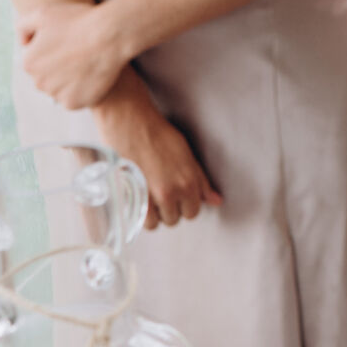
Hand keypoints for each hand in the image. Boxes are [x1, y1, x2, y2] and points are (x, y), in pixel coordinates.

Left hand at [18, 1, 130, 108]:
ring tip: (84, 62)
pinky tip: (89, 75)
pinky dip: (80, 90)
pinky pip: (73, 98)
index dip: (50, 48)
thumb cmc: (78, 21)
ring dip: (68, 80)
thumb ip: (23, 27)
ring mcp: (55, 95)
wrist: (109, 35)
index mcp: (28, 62)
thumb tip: (23, 44)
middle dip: (57, 67)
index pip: (35, 59)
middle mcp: (38, 83)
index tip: (65, 41)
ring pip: (59, 89)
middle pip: (46, 77)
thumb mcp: (43, 13)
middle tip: (76, 52)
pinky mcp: (73, 103)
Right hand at [93, 73, 221, 228]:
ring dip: (154, 214)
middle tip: (161, 192)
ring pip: (157, 223)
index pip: (193, 211)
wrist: (129, 122)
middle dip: (169, 209)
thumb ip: (201, 181)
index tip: (178, 196)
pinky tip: (139, 198)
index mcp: (188, 183)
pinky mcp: (130, 198)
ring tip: (149, 196)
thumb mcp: (186, 155)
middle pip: (175, 219)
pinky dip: (140, 215)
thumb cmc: (157, 133)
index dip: (185, 204)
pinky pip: (140, 221)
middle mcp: (170, 193)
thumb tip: (216, 201)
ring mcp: (149, 197)